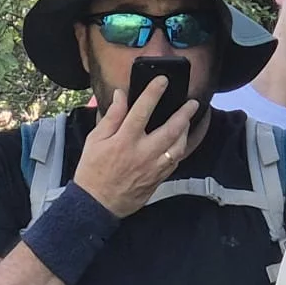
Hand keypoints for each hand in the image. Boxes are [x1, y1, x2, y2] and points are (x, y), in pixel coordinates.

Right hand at [71, 85, 199, 217]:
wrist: (97, 203)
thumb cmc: (93, 170)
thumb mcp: (95, 140)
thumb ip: (111, 117)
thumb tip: (120, 96)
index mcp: (124, 140)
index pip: (142, 111)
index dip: (153, 93)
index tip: (163, 80)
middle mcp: (143, 153)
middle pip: (171, 129)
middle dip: (184, 114)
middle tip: (192, 103)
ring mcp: (153, 167)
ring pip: (178, 147)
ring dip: (186, 132)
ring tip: (188, 121)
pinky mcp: (158, 179)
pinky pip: (176, 162)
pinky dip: (181, 149)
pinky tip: (181, 142)